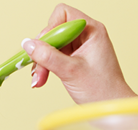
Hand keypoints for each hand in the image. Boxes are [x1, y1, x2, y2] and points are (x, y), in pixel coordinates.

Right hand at [22, 3, 136, 103]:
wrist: (109, 106)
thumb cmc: (100, 89)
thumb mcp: (70, 71)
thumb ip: (48, 56)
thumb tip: (28, 44)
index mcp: (91, 31)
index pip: (62, 16)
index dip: (49, 30)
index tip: (41, 49)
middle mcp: (85, 36)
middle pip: (54, 33)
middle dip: (42, 52)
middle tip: (38, 71)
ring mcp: (79, 49)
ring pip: (51, 47)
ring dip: (41, 63)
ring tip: (39, 80)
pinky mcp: (73, 60)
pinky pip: (53, 58)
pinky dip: (46, 68)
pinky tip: (41, 80)